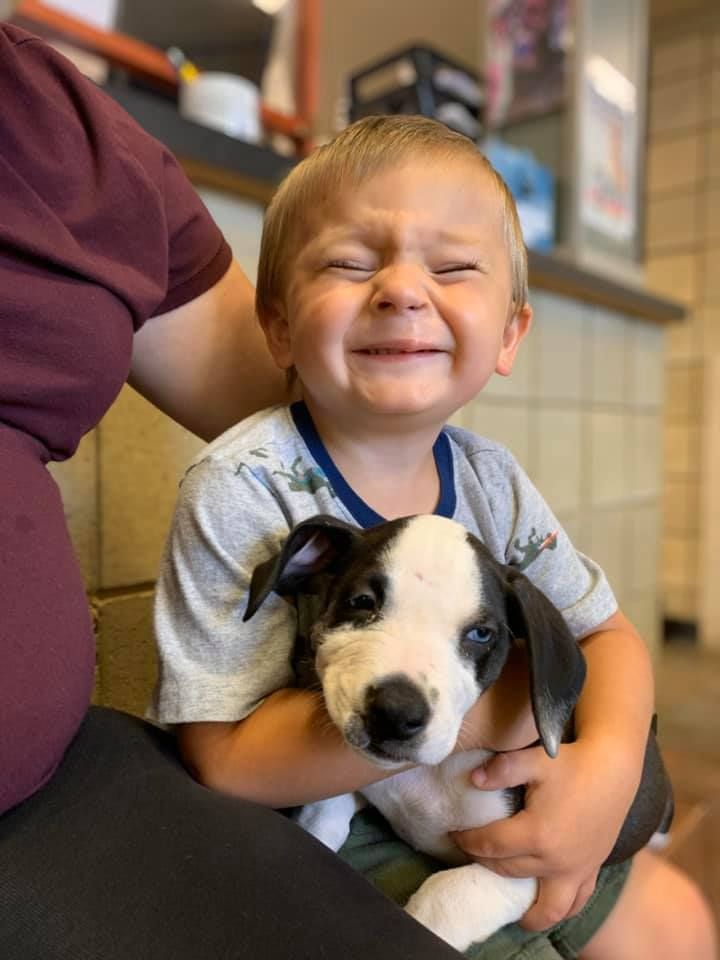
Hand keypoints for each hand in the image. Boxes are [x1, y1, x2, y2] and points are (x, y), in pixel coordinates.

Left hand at [450, 740, 637, 930]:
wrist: (613, 768)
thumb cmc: (572, 762)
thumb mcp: (533, 759)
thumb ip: (500, 769)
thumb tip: (473, 780)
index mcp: (537, 834)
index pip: (490, 845)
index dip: (467, 840)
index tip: (453, 833)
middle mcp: (556, 861)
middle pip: (508, 871)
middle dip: (484, 862)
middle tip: (470, 850)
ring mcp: (576, 870)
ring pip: (546, 906)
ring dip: (525, 911)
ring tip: (507, 903)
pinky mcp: (591, 870)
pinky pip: (574, 903)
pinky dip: (558, 910)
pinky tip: (544, 905)